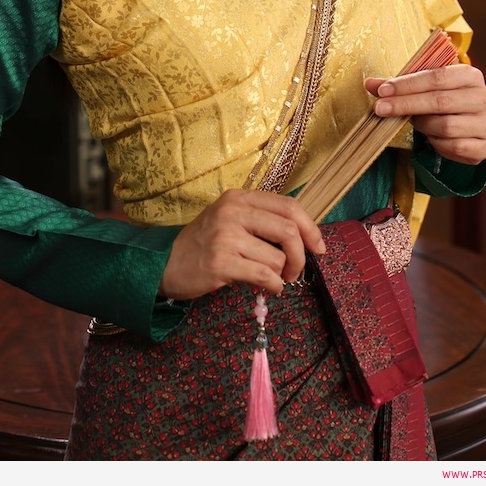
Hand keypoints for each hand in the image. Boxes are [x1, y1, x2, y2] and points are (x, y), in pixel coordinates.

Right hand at [159, 188, 324, 300]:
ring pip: (277, 258)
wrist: (166, 263)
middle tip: (294, 272)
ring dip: (281, 276)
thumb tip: (305, 238)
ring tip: (270, 279)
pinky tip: (266, 288)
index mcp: (239, 197)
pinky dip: (273, 286)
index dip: (310, 228)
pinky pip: (264, 276)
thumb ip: (262, 222)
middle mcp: (233, 211)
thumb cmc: (205, 244)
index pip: (288, 206)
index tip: (319, 247)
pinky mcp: (221, 262)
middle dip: (300, 257)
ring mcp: (226, 236)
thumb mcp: (231, 221)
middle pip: (288, 230)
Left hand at [365, 62, 485, 165]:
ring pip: (446, 127)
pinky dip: (437, 144)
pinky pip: (455, 147)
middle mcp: (483, 98)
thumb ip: (398, 86)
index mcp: (470, 75)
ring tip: (415, 122)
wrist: (468, 124)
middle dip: (406, 105)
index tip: (382, 91)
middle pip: (440, 101)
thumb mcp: (423, 88)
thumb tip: (369, 84)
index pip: (436, 77)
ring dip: (423, 125)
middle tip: (381, 108)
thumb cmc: (442, 101)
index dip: (407, 84)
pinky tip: (431, 138)